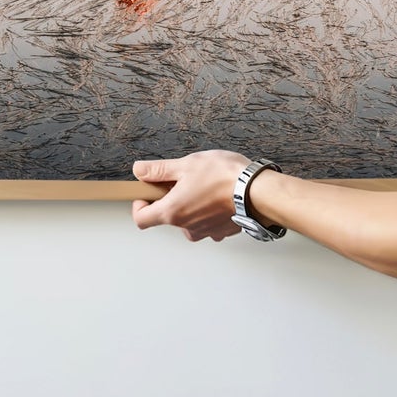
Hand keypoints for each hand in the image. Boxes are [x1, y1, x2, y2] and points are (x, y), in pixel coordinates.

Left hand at [131, 150, 250, 241]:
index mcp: (172, 211)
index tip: (147, 192)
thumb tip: (139, 170)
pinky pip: (207, 223)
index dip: (139, 205)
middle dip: (170, 199)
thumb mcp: (186, 165)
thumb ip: (159, 170)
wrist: (257, 191)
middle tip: (182, 181)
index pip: (141, 219)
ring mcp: (205, 231)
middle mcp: (186, 227)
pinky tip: (218, 195)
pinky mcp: (222, 231)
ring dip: (190, 206)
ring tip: (204, 186)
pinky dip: (208, 211)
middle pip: (166, 217)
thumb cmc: (224, 177)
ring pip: (188, 221)